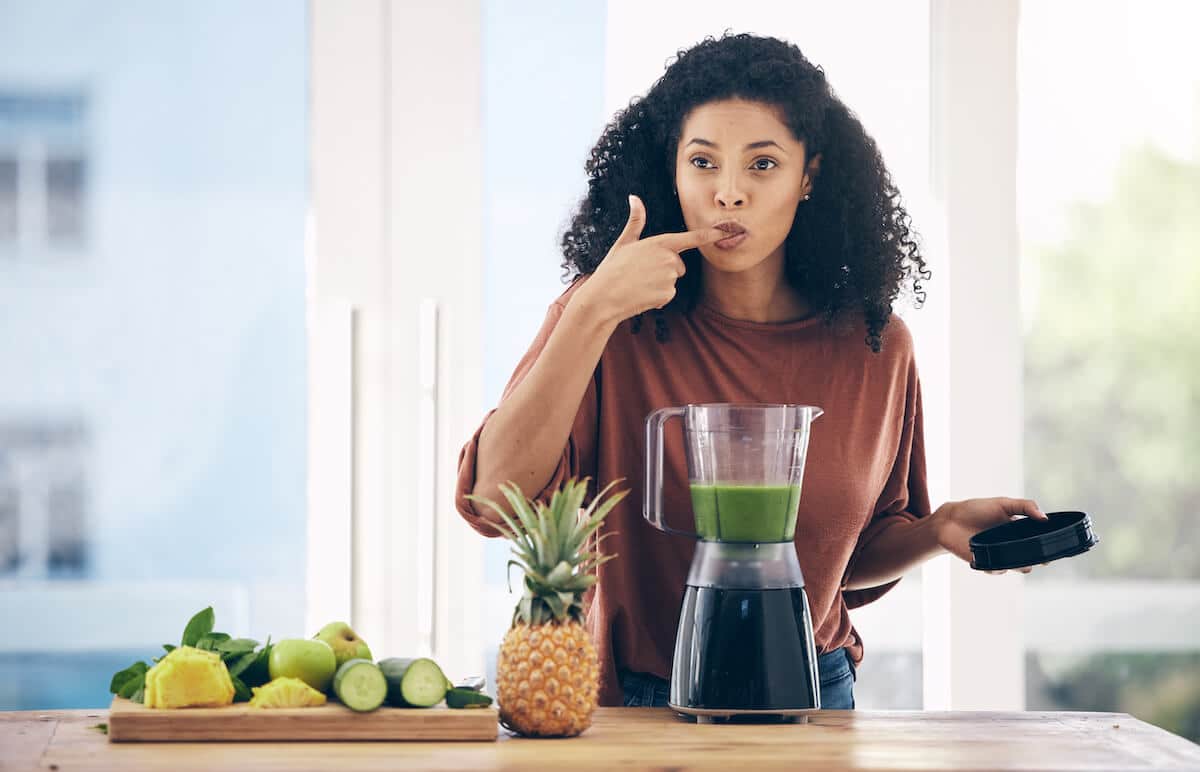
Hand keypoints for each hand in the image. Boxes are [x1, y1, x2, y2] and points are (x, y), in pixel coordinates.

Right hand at [571, 194, 726, 324]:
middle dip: (665, 271)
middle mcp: (668, 258)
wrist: (603, 297)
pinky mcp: (667, 294)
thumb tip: (633, 198)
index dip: (710, 235)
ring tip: (639, 285)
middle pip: (679, 266)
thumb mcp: (624, 242)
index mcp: (660, 243)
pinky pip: (668, 295)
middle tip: (641, 274)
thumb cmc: (612, 269)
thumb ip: (635, 221)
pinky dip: (657, 298)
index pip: (691, 238)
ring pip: (672, 281)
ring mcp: (669, 277)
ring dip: (659, 285)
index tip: (726, 232)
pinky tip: (641, 296)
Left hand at [933, 497, 1049, 574]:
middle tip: (1042, 558)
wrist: (948, 520)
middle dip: (1039, 559)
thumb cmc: (975, 510)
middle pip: (1031, 556)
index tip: (1056, 546)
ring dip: (1021, 566)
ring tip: (1024, 564)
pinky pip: (997, 569)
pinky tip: (1000, 565)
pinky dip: (999, 568)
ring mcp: (999, 555)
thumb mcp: (1002, 503)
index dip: (1048, 544)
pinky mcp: (986, 563)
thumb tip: (1045, 517)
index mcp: (1018, 531)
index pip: (1038, 540)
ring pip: (1016, 566)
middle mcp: (1011, 545)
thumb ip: (1025, 507)